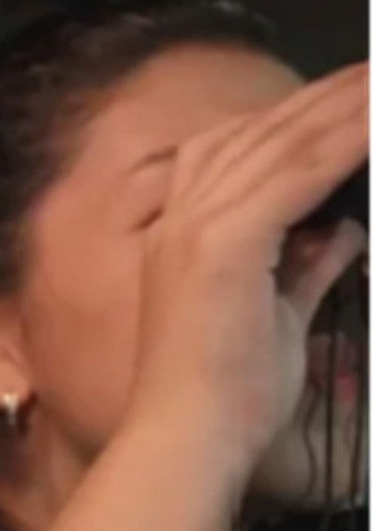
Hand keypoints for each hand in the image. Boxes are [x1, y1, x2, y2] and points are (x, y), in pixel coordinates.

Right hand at [123, 61, 367, 484]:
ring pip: (280, 146)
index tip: (348, 93)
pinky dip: (342, 142)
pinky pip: (294, 175)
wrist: (188, 436)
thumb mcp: (278, 318)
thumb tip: (342, 231)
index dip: (293, 117)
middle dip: (325, 96)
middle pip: (259, 134)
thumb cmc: (224, 396)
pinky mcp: (223, 245)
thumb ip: (306, 267)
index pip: (237, 153)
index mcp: (182, 236)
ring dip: (342, 106)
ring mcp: (196, 229)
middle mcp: (181, 221)